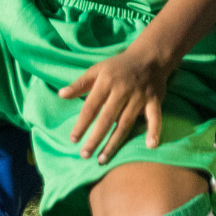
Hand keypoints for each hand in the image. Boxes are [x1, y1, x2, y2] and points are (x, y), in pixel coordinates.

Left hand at [59, 45, 173, 163]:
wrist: (150, 56)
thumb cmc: (119, 66)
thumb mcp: (97, 69)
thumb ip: (80, 84)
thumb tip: (61, 95)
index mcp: (106, 82)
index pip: (90, 107)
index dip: (81, 124)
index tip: (73, 139)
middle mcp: (122, 90)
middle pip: (107, 119)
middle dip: (95, 138)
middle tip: (85, 155)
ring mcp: (139, 96)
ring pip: (125, 123)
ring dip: (114, 143)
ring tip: (102, 159)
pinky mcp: (155, 101)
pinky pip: (155, 118)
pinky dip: (154, 131)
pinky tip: (151, 146)